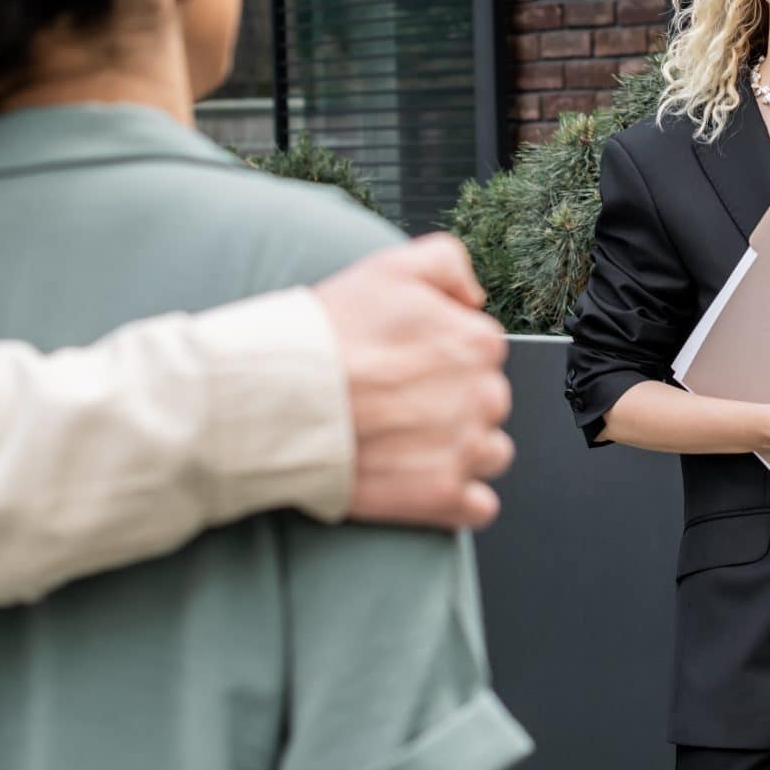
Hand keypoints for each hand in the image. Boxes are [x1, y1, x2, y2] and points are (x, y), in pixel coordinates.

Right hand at [315, 234, 515, 530]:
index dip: (441, 356)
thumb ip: (447, 263)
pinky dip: (457, 499)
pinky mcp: (443, 497)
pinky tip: (420, 482)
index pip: (482, 351)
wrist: (278, 399)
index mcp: (477, 343)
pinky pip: (478, 506)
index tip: (406, 364)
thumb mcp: (389, 266)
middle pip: (488, 402)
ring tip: (408, 443)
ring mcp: (465, 450)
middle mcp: (483, 397)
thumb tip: (473, 297)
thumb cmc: (327, 334)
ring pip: (491, 453)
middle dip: (454, 402)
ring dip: (460, 450)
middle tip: (398, 402)